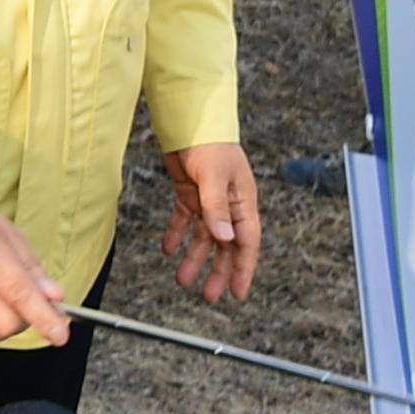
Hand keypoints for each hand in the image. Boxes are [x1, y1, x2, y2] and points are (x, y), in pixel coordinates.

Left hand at [160, 142, 261, 301]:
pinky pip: (184, 220)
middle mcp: (228, 205)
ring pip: (204, 237)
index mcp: (242, 203)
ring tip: (183, 279)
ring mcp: (208, 200)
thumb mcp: (215, 176)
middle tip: (209, 295)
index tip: (237, 291)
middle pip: (226, 246)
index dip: (243, 268)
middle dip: (218, 271)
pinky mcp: (190, 192)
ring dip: (194, 258)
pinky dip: (177, 235)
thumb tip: (224, 238)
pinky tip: (168, 249)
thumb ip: (217, 208)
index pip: (246, 243)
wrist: (190, 118)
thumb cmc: (211, 143)